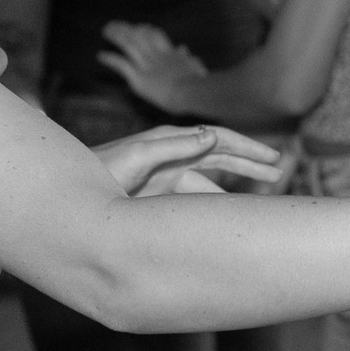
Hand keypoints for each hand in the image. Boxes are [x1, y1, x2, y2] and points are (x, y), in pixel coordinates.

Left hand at [91, 122, 284, 197]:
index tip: (272, 159)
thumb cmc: (99, 172)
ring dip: (236, 182)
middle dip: (249, 161)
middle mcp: (171, 155)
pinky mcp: (159, 194)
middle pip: (220, 155)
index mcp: (170, 141)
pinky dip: (215, 202)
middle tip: (278, 169)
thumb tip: (212, 136)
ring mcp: (166, 174)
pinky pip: (196, 196)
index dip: (246, 147)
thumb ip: (174, 146)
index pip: (218, 139)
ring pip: (212, 177)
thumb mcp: (137, 158)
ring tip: (264, 189)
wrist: (70, 197)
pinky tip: (229, 214)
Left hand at [98, 21, 208, 112]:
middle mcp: (155, 55)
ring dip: (115, 36)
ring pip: (127, 45)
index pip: (156, 35)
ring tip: (106, 31)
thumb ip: (188, 58)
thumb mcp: (195, 66)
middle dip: (126, 28)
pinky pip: (121, 65)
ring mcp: (145, 65)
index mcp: (169, 53)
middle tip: (115, 23)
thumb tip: (184, 49)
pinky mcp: (138, 78)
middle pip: (138, 35)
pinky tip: (100, 56)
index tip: (140, 26)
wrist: (191, 92)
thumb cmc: (198, 82)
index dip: (146, 29)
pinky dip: (110, 59)